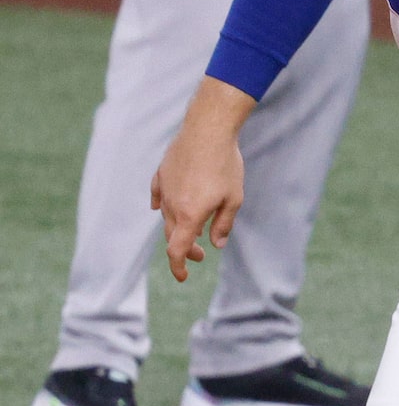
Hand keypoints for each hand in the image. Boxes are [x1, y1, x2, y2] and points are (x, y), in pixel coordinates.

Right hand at [151, 80, 252, 281]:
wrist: (208, 129)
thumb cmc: (225, 165)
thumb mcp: (233, 199)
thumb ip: (223, 224)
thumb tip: (216, 244)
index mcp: (190, 215)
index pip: (177, 250)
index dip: (178, 266)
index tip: (184, 276)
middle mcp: (172, 205)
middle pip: (173, 235)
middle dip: (186, 249)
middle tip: (201, 254)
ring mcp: (164, 188)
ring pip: (167, 216)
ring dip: (179, 227)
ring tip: (195, 229)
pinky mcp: (162, 174)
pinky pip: (158, 196)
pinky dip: (162, 206)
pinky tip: (161, 209)